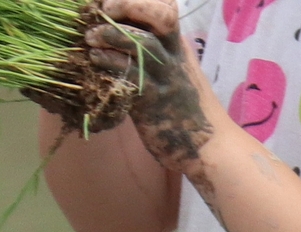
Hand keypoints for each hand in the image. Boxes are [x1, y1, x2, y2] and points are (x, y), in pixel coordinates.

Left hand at [83, 0, 220, 165]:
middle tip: (105, 11)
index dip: (139, 2)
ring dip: (110, 33)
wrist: (209, 148)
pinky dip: (107, 61)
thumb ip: (156, 55)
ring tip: (91, 38)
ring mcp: (166, 77)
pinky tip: (96, 61)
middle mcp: (175, 57)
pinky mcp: (153, 99)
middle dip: (128, 5)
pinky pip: (128, 72)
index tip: (114, 6)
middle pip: (160, 15)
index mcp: (179, 48)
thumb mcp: (175, 75)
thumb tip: (119, 34)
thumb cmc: (188, 112)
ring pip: (141, 41)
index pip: (166, 9)